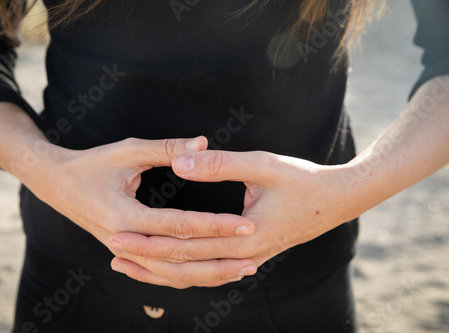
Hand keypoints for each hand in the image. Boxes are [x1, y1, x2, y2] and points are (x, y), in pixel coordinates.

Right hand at [30, 137, 255, 280]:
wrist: (54, 183)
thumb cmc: (90, 164)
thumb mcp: (127, 151)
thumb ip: (166, 149)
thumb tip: (202, 143)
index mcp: (125, 217)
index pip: (179, 226)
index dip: (215, 225)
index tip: (245, 223)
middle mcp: (124, 241)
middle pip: (179, 257)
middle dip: (219, 254)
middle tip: (254, 251)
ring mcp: (124, 251)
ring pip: (171, 271)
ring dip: (207, 271)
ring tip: (241, 269)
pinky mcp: (126, 251)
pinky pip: (160, 269)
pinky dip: (187, 272)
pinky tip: (210, 271)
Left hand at [110, 150, 351, 287]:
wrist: (336, 202)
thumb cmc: (302, 180)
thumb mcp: (262, 164)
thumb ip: (220, 165)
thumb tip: (181, 162)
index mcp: (243, 237)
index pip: (184, 245)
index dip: (148, 240)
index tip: (116, 233)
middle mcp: (242, 257)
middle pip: (184, 266)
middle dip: (146, 259)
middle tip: (112, 250)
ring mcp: (246, 260)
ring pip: (195, 275)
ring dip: (162, 271)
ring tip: (129, 266)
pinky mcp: (249, 256)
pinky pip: (209, 271)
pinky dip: (185, 271)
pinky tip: (169, 266)